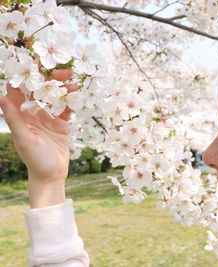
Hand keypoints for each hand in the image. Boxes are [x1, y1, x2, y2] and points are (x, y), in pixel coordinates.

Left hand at [0, 69, 77, 207]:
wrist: (52, 174)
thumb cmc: (34, 159)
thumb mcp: (24, 138)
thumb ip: (14, 118)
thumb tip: (0, 97)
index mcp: (21, 114)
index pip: (20, 90)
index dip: (26, 75)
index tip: (34, 62)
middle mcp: (33, 113)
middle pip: (40, 90)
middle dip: (50, 78)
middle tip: (62, 71)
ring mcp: (48, 117)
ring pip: (55, 96)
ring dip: (63, 88)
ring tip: (73, 81)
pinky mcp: (61, 123)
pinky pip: (66, 108)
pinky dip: (72, 100)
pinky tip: (78, 93)